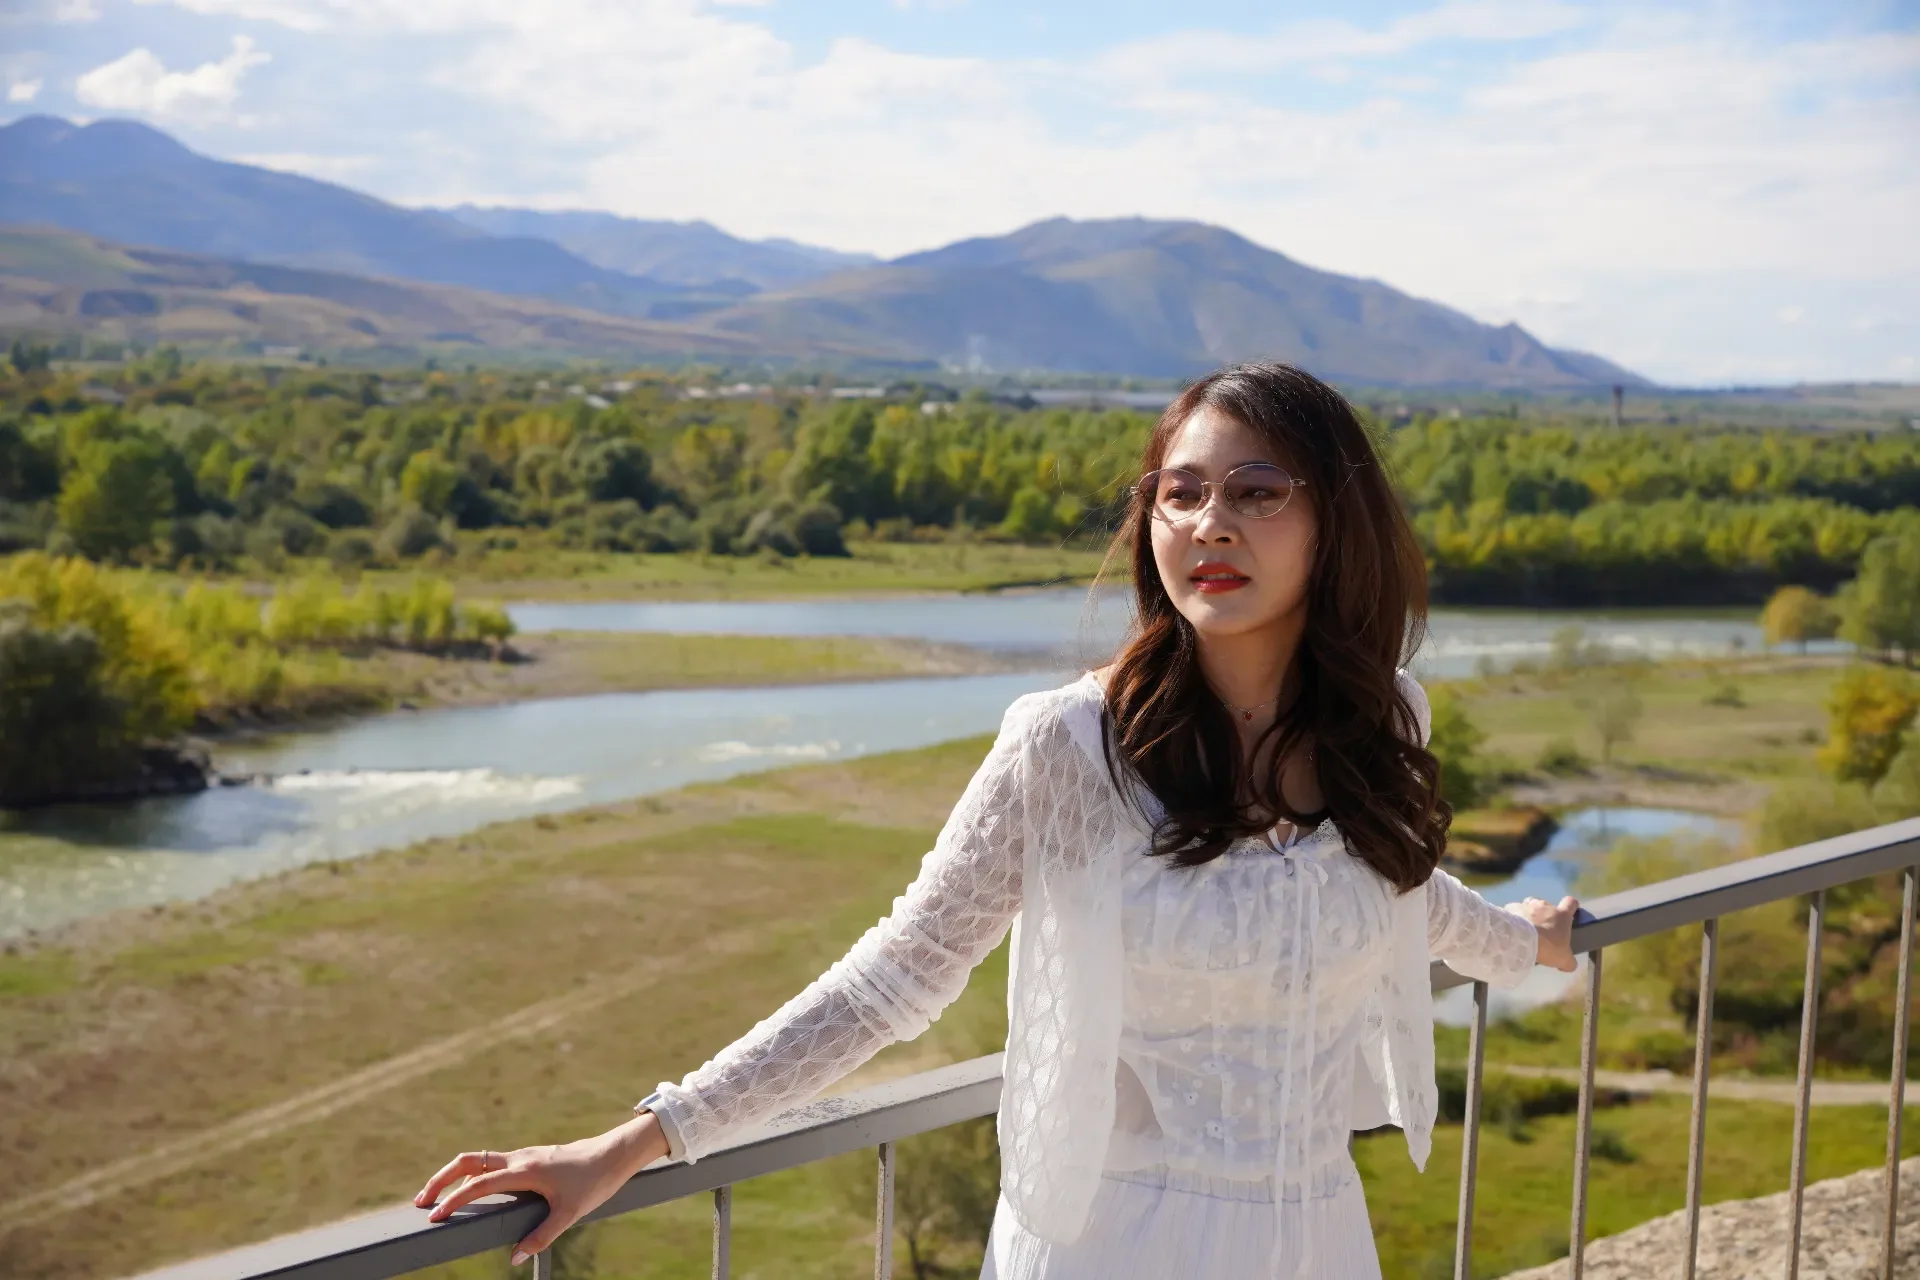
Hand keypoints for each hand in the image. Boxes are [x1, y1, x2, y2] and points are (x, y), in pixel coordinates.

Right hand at [415, 1112, 669, 1265]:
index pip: (478, 1184)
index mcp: (524, 1170)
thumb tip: (514, 1256)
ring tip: (438, 1196)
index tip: (433, 1215)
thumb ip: (541, 1236)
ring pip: (480, 1159)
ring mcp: (523, 1155)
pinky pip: (493, 1162)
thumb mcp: (569, 1213)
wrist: (614, 1154)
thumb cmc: (594, 1182)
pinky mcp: (530, 1158)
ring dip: (455, 1174)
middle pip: (469, 1161)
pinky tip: (471, 1189)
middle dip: (441, 1178)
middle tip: (421, 1200)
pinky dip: (474, 1173)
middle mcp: (519, 1158)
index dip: (453, 1200)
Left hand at [1517, 895, 1579, 971]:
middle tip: (1540, 930)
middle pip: (1546, 906)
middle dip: (1543, 915)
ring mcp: (1527, 905)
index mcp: (1561, 915)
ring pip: (1528, 906)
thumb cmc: (1547, 947)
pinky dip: (1513, 918)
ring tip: (1523, 930)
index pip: (1571, 903)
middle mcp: (1545, 905)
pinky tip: (1511, 930)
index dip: (1571, 907)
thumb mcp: (1563, 959)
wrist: (1521, 940)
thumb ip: (1568, 961)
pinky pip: (1513, 911)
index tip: (1568, 913)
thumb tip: (1570, 965)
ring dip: (1527, 915)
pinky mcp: (1511, 907)